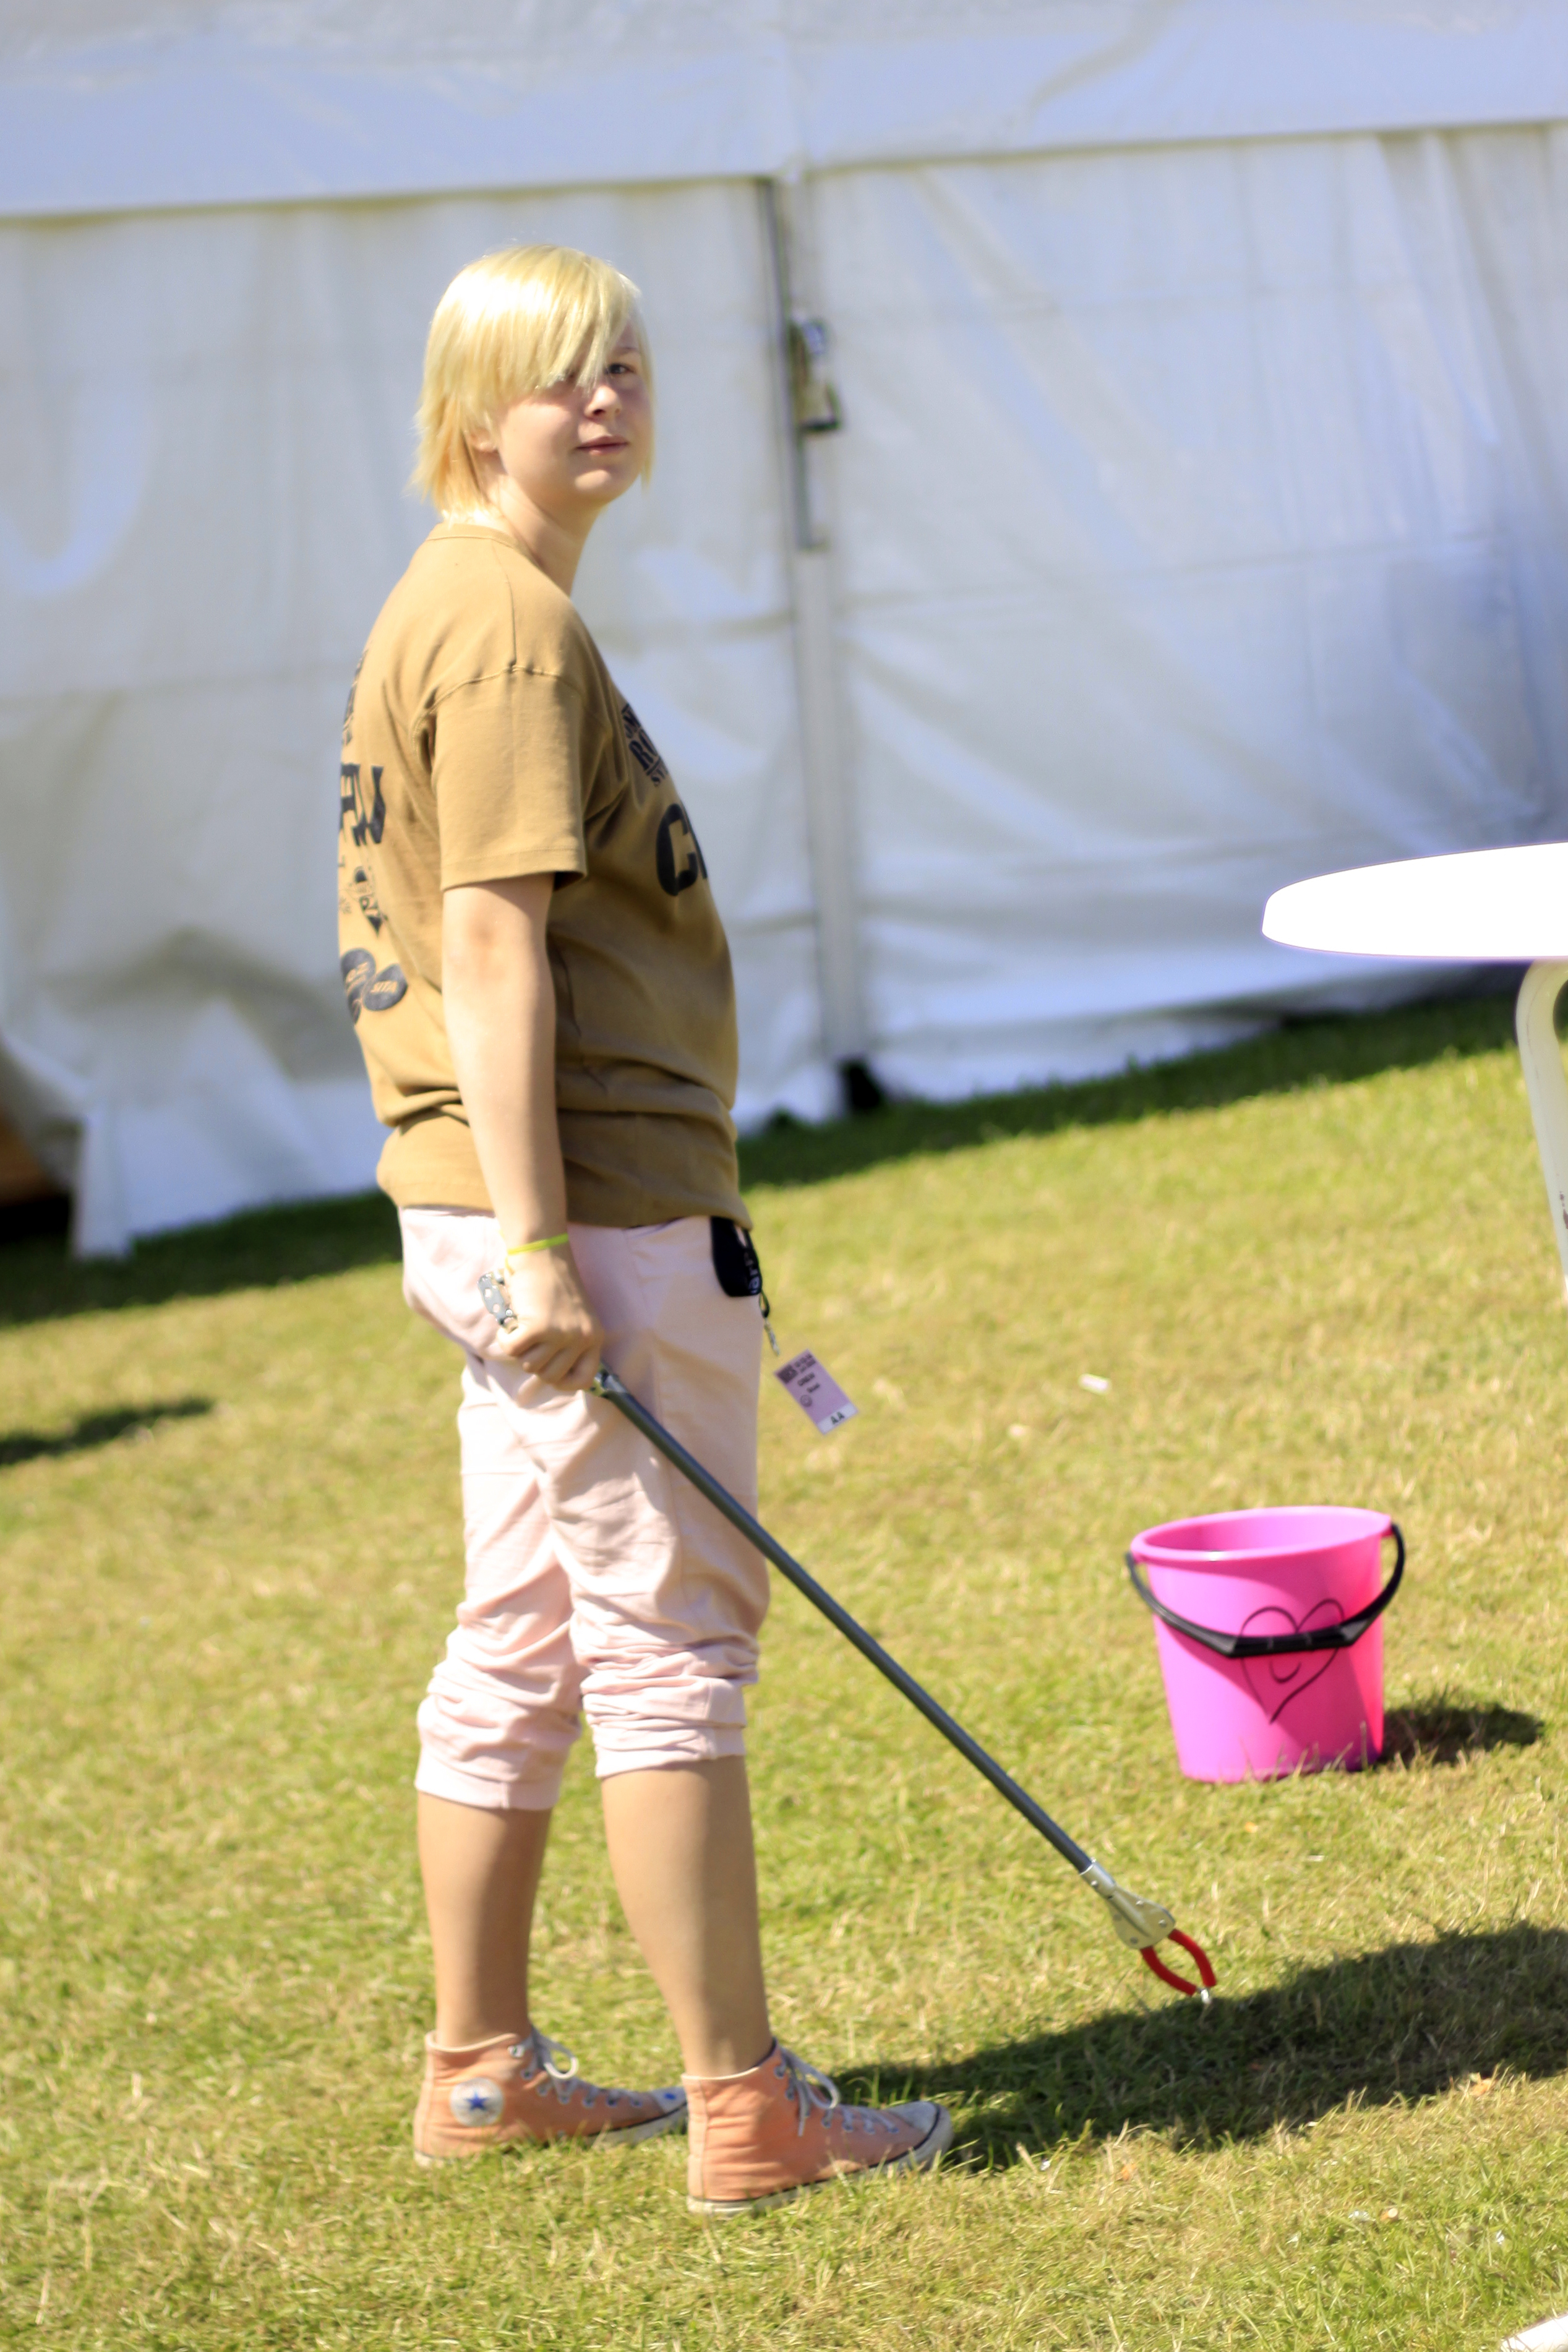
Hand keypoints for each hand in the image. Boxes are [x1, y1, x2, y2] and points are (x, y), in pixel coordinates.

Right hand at [494, 1248, 602, 1389]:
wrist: (542, 1252)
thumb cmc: (552, 1284)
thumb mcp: (572, 1317)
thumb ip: (566, 1344)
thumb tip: (544, 1380)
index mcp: (594, 1337)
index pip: (583, 1380)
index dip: (562, 1382)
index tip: (547, 1371)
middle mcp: (581, 1338)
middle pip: (549, 1376)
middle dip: (533, 1361)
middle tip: (529, 1339)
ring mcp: (561, 1334)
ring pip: (529, 1365)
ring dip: (519, 1349)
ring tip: (521, 1325)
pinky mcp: (538, 1327)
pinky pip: (512, 1350)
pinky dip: (504, 1338)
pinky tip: (508, 1323)